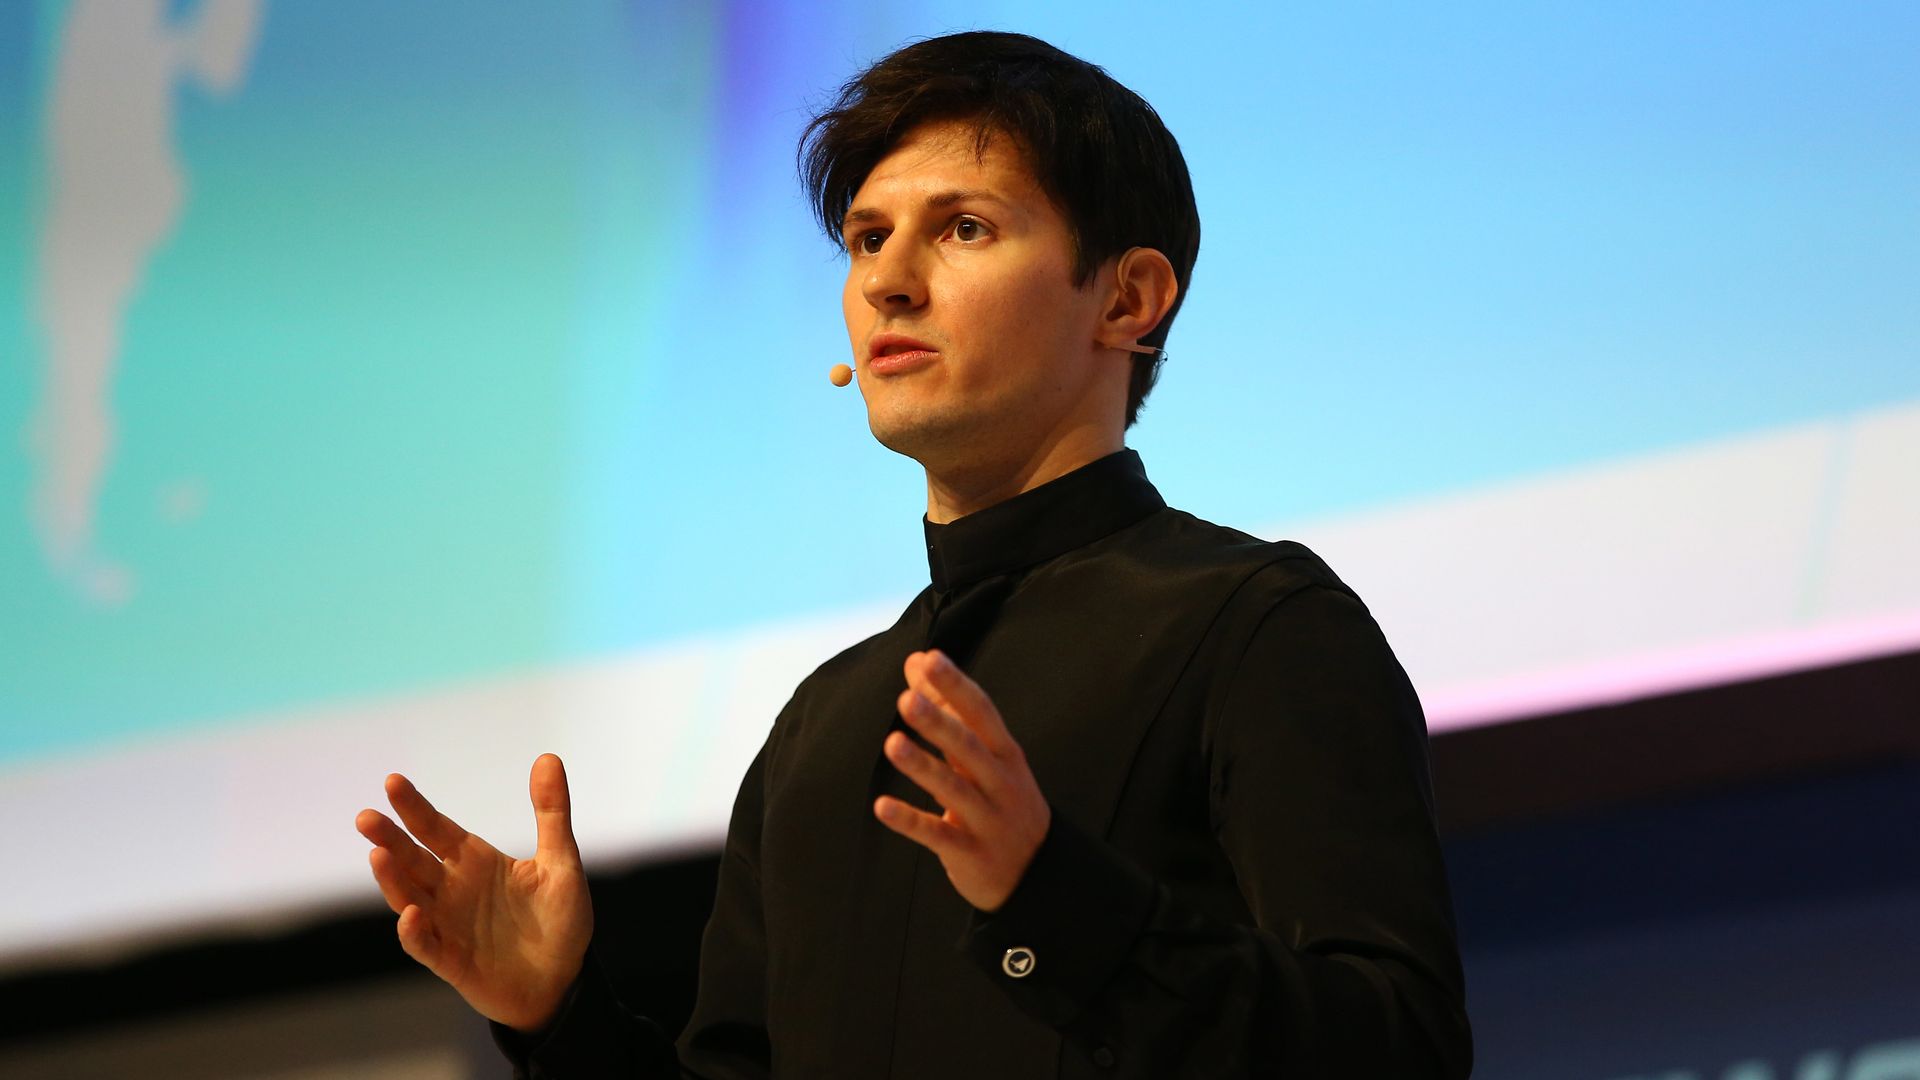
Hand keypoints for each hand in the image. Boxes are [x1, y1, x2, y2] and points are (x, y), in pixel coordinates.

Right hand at [354, 753, 592, 1032]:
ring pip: (408, 898)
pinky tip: (411, 914)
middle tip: (366, 817)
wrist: (565, 981)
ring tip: (378, 855)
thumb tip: (548, 756)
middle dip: (389, 839)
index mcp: (474, 862)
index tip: (392, 782)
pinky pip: (426, 945)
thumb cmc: (560, 921)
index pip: (435, 829)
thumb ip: (552, 813)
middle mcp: (452, 890)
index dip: (414, 807)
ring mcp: (448, 925)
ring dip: (392, 880)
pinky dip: (415, 932)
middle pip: (412, 860)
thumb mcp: (561, 862)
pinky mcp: (452, 962)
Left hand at [874, 649, 1050, 911]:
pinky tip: (881, 806)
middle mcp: (1000, 782)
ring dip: (923, 766)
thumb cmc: (1003, 799)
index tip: (930, 659)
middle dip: (939, 723)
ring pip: (953, 789)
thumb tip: (917, 660)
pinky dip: (910, 821)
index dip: (956, 685)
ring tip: (892, 743)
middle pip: (969, 748)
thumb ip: (949, 710)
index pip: (981, 712)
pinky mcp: (970, 853)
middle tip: (907, 699)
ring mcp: (987, 819)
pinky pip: (937, 835)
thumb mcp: (987, 755)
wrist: (1039, 871)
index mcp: (1005, 753)